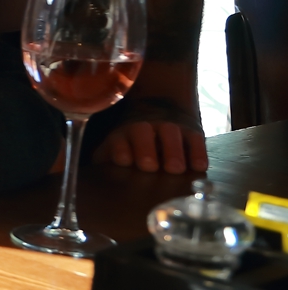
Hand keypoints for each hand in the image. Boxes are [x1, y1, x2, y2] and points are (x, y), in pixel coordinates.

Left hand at [93, 101, 207, 173]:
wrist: (158, 113)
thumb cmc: (132, 144)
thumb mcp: (114, 150)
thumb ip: (104, 161)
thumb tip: (90, 175)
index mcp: (122, 134)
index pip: (118, 139)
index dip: (120, 148)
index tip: (124, 160)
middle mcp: (144, 128)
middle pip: (142, 132)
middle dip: (145, 149)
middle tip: (150, 166)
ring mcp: (169, 127)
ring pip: (170, 133)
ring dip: (173, 151)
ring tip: (174, 169)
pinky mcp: (192, 131)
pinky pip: (196, 139)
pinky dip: (198, 152)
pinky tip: (198, 167)